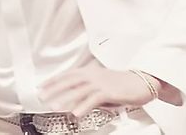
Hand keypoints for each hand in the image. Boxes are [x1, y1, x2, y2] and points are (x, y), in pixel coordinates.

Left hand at [39, 67, 169, 117]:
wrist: (143, 81)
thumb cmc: (124, 84)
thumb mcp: (103, 86)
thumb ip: (89, 92)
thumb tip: (76, 102)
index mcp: (92, 72)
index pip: (69, 75)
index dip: (54, 80)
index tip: (41, 86)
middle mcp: (95, 75)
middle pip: (71, 80)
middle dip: (55, 88)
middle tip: (42, 96)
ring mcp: (102, 82)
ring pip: (80, 89)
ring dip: (66, 98)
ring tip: (55, 106)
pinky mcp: (110, 91)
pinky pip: (94, 99)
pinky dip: (84, 105)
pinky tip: (76, 113)